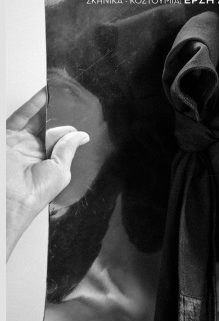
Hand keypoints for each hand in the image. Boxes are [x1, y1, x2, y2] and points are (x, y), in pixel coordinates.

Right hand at [6, 88, 89, 259]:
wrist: (12, 198)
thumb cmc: (36, 192)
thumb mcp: (61, 170)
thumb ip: (68, 149)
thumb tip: (81, 135)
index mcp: (47, 162)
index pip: (59, 141)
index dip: (68, 133)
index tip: (77, 127)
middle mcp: (32, 152)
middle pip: (45, 129)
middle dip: (53, 119)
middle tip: (64, 104)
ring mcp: (18, 144)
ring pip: (32, 121)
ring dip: (42, 108)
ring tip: (53, 94)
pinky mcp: (6, 138)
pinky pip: (19, 118)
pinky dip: (31, 106)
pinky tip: (42, 95)